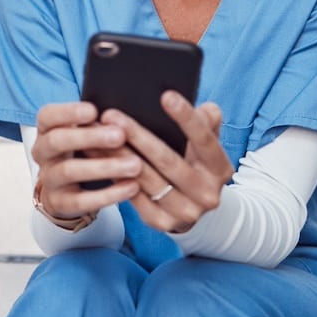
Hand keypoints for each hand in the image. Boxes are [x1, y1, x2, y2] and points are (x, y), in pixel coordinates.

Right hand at [31, 102, 143, 220]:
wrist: (66, 189)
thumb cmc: (81, 150)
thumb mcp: (83, 133)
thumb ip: (96, 123)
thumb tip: (123, 118)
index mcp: (46, 129)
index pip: (47, 116)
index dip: (68, 112)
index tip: (94, 110)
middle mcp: (42, 152)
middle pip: (57, 141)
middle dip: (89, 137)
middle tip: (120, 135)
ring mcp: (48, 178)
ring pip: (69, 171)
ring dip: (104, 167)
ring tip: (134, 164)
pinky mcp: (59, 203)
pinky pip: (82, 201)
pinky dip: (108, 194)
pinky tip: (131, 187)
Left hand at [99, 92, 233, 233]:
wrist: (192, 207)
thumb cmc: (194, 163)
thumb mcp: (205, 145)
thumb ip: (207, 123)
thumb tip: (205, 108)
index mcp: (220, 169)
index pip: (205, 141)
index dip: (187, 118)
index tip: (166, 95)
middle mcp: (207, 194)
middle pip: (168, 160)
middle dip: (137, 136)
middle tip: (111, 115)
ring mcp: (185, 211)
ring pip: (144, 178)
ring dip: (117, 154)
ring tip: (96, 132)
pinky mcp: (161, 222)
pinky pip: (131, 195)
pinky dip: (111, 174)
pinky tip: (95, 155)